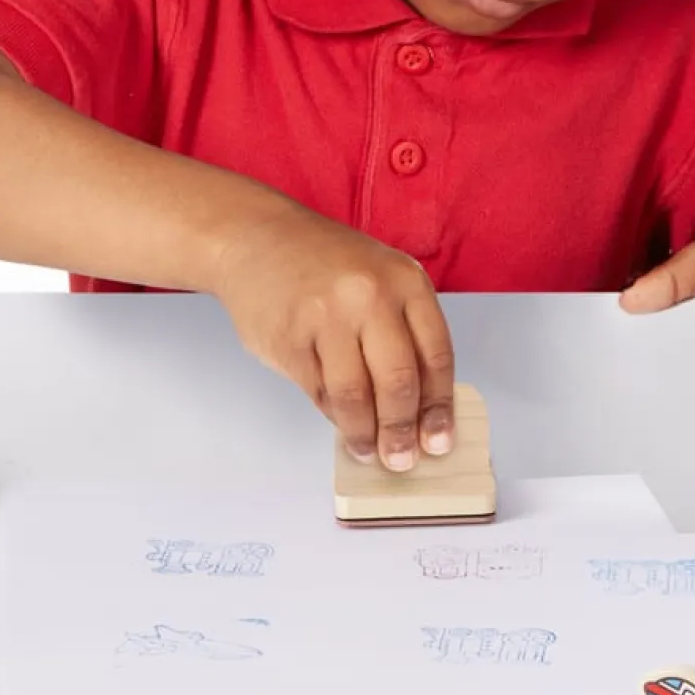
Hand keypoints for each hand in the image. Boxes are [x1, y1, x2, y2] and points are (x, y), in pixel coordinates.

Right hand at [209, 206, 454, 468]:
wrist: (255, 237)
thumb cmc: (323, 263)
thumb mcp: (379, 278)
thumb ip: (402, 330)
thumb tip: (420, 405)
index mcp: (405, 280)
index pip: (436, 356)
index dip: (439, 407)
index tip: (439, 439)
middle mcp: (370, 295)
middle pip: (399, 382)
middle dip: (402, 431)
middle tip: (401, 458)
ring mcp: (326, 316)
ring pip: (356, 396)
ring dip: (364, 434)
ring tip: (367, 449)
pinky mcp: (289, 338)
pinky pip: (319, 392)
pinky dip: (332, 415)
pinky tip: (339, 422)